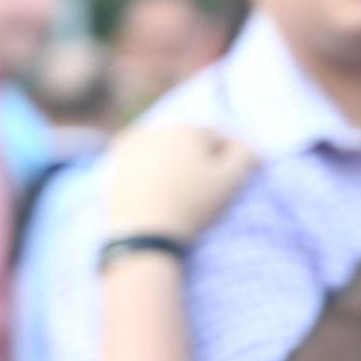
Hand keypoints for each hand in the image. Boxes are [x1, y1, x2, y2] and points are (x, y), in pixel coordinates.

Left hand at [107, 125, 258, 242]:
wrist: (143, 232)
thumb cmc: (190, 205)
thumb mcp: (229, 180)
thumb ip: (245, 154)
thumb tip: (244, 143)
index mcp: (184, 127)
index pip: (216, 139)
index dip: (226, 162)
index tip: (225, 186)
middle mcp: (154, 129)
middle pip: (188, 143)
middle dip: (198, 160)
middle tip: (201, 191)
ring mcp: (130, 147)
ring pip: (165, 153)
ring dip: (175, 165)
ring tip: (180, 193)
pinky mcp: (114, 166)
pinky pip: (142, 165)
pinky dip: (151, 173)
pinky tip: (157, 191)